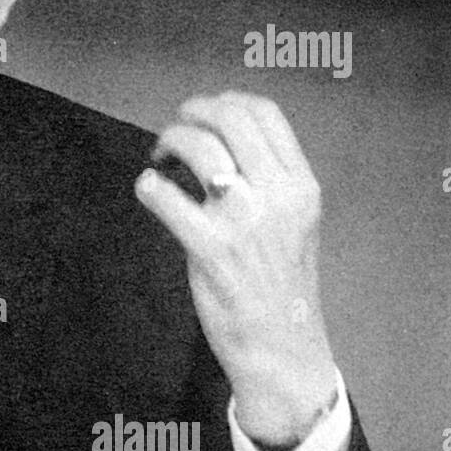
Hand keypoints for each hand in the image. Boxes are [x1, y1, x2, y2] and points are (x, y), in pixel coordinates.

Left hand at [135, 92, 337, 446]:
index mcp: (301, 186)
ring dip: (169, 142)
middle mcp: (279, 196)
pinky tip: (150, 193)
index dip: (224, 102)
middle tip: (173, 133)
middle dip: (191, 114)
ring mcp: (244, 221)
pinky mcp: (210, 248)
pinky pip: (165, 196)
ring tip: (160, 161)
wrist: (282, 347)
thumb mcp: (292, 223)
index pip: (265, 113)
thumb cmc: (279, 285)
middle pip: (230, 118)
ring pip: (198, 146)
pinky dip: (149, 186)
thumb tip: (212, 144)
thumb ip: (264, 182)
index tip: (202, 116)